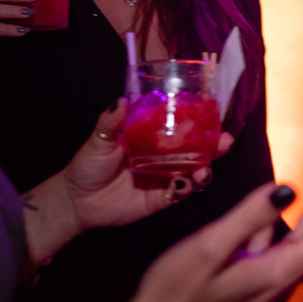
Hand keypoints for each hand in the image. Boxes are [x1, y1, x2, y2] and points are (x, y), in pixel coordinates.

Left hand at [25, 100, 232, 264]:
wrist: (77, 201)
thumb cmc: (88, 165)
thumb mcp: (99, 140)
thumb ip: (111, 122)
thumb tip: (121, 100)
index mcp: (155, 137)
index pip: (185, 125)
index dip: (203, 120)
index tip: (217, 114)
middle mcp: (166, 155)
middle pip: (199, 148)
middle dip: (216, 145)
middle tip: (224, 142)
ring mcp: (166, 176)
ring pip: (196, 170)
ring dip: (205, 169)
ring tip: (203, 171)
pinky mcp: (162, 197)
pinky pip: (182, 192)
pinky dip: (186, 188)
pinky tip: (182, 184)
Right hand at [124, 177, 302, 301]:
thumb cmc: (172, 295)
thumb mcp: (208, 248)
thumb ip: (249, 216)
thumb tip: (286, 188)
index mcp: (273, 272)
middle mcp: (277, 283)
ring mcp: (265, 288)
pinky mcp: (250, 288)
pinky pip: (281, 252)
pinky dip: (292, 227)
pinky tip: (286, 211)